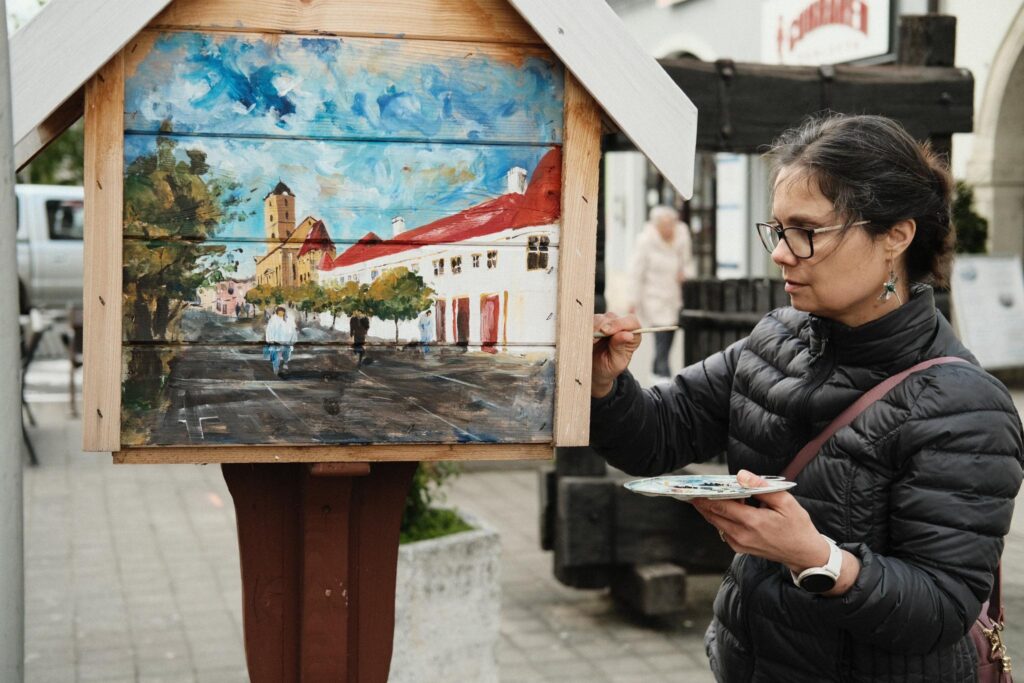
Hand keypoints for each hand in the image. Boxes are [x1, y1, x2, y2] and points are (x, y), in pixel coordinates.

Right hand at [592, 312, 641, 397]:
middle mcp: (620, 325)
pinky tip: (585, 339)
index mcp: (633, 334)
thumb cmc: (609, 367)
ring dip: (592, 329)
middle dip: (601, 327)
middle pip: (612, 318)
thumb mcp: (617, 363)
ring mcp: (607, 322)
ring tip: (589, 342)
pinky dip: (586, 329)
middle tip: (593, 340)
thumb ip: (620, 348)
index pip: (631, 322)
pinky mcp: (594, 323)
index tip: (606, 331)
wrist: (595, 370)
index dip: (619, 324)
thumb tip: (627, 335)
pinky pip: (588, 321)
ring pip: (599, 318)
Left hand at [690, 470, 829, 572]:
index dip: (705, 495)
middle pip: (713, 514)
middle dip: (703, 501)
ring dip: (711, 509)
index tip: (695, 486)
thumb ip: (761, 487)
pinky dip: (720, 517)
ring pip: (716, 522)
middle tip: (695, 488)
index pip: (720, 505)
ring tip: (708, 494)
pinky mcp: (739, 547)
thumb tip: (741, 475)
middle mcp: (742, 535)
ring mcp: (739, 544)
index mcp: (753, 522)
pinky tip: (726, 507)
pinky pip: (723, 530)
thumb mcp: (786, 502)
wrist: (804, 553)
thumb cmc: (797, 526)